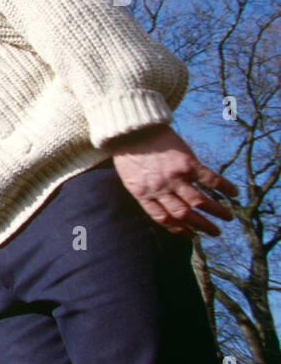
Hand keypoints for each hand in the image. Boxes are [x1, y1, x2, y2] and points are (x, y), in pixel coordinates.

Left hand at [107, 124, 236, 237]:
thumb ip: (146, 192)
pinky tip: (234, 193)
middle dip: (202, 226)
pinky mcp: (187, 162)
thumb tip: (164, 205)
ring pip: (199, 202)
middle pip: (184, 214)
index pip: (163, 219)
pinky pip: (210, 179)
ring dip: (217, 212)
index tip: (192, 235)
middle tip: (215, 232)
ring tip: (228, 217)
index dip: (180, 230)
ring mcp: (175, 176)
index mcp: (143, 195)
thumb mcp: (131, 179)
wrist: (132, 129)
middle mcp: (160, 189)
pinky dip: (224, 187)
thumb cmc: (129, 154)